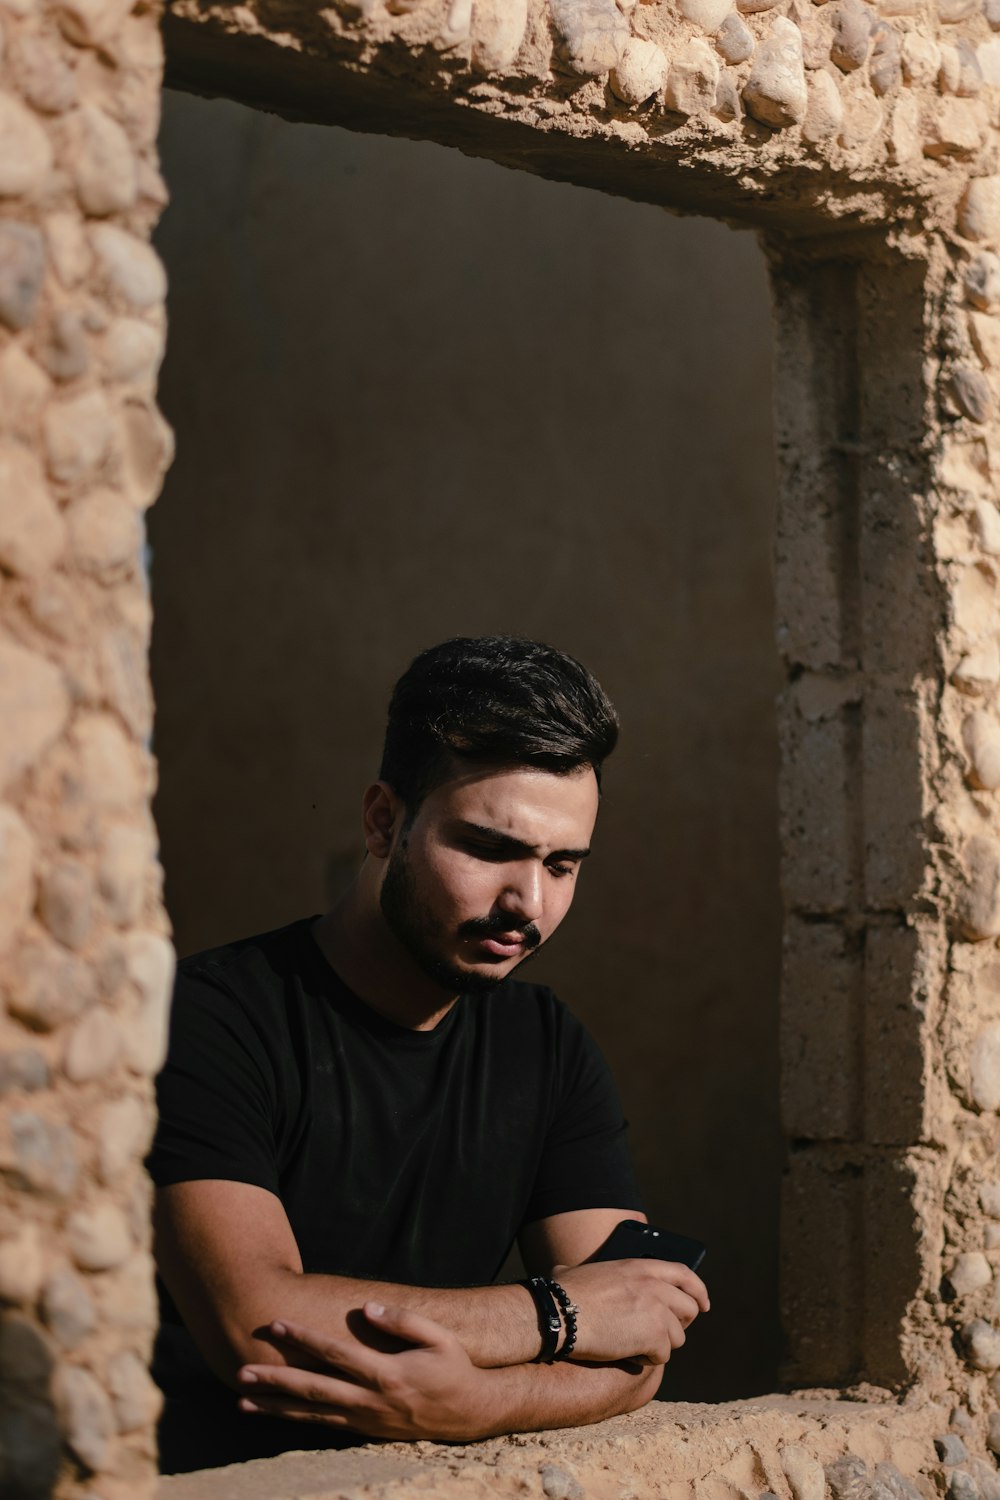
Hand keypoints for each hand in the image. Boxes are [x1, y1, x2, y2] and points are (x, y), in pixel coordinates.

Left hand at [237, 1302, 492, 1440]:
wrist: (471, 1414)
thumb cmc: (454, 1369)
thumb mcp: (439, 1338)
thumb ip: (404, 1320)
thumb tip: (367, 1307)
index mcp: (387, 1373)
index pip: (336, 1354)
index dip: (304, 1339)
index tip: (277, 1325)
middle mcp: (371, 1401)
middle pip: (314, 1389)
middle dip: (275, 1380)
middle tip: (241, 1371)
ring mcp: (366, 1420)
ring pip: (312, 1414)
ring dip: (275, 1407)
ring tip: (242, 1399)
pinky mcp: (366, 1431)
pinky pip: (323, 1426)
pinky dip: (294, 1421)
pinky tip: (273, 1414)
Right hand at [553, 1258, 708, 1366]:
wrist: (559, 1315)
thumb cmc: (560, 1295)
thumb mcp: (576, 1271)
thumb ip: (586, 1272)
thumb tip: (562, 1272)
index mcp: (640, 1266)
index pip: (684, 1274)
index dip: (698, 1290)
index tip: (704, 1304)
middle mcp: (655, 1285)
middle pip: (689, 1309)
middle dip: (678, 1324)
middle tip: (661, 1335)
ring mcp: (657, 1310)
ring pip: (678, 1337)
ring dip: (660, 1345)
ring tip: (635, 1345)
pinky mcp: (654, 1336)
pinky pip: (663, 1356)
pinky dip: (647, 1359)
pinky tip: (628, 1354)